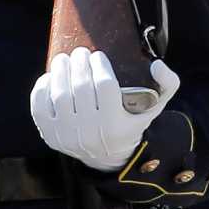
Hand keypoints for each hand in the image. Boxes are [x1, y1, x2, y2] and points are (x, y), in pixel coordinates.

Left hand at [29, 50, 178, 172]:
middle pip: (80, 87)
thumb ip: (168, 84)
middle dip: (79, 62)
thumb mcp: (154, 106)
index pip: (105, 86)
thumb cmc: (130, 122)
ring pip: (59, 93)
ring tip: (64, 59)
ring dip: (60, 70)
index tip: (99, 55)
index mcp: (115, 126)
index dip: (99, 65)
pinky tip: (50, 76)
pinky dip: (42, 87)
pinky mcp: (49, 135)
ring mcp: (67, 136)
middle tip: (80, 52)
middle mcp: (90, 133)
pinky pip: (40, 106)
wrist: (107, 156)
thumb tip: (156, 65)